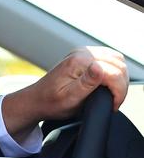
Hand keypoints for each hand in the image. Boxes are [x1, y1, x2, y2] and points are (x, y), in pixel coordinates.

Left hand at [3, 46, 127, 140]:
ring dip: (120, 79)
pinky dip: (114, 72)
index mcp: (79, 61)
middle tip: (113, 101)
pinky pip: (110, 60)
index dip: (119, 92)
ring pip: (117, 61)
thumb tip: (99, 68)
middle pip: (119, 64)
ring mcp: (83, 53)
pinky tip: (108, 85)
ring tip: (111, 95)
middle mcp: (82, 53)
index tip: (112, 105)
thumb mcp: (70, 98)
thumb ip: (87, 83)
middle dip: (121, 85)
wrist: (37, 100)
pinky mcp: (84, 57)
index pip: (115, 73)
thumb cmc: (51, 102)